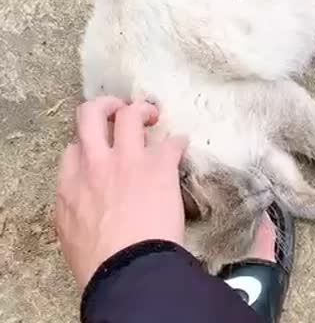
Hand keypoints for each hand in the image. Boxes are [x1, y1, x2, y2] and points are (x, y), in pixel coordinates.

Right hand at [55, 96, 187, 288]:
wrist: (130, 268)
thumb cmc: (101, 263)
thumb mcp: (71, 236)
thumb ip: (75, 211)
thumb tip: (82, 208)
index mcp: (71, 184)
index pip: (74, 148)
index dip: (88, 145)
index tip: (100, 152)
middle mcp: (96, 164)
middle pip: (91, 115)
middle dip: (106, 106)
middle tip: (119, 110)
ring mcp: (128, 161)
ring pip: (130, 115)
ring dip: (142, 110)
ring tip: (153, 115)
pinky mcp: (159, 166)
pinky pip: (172, 141)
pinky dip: (179, 141)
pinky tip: (183, 145)